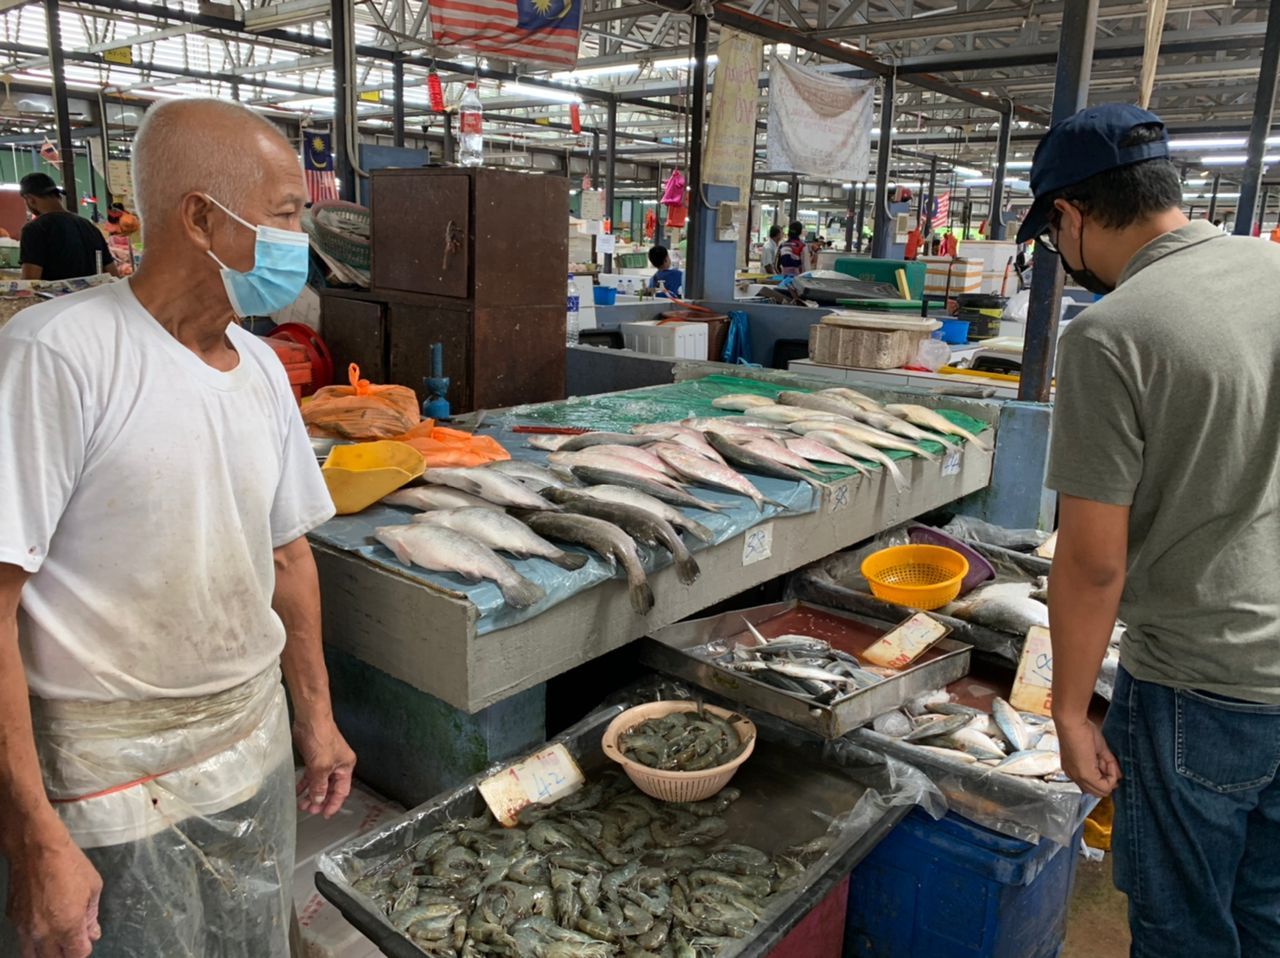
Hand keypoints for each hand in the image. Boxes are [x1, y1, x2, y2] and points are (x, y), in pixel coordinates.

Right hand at [8, 824, 102, 957]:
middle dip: (66, 953)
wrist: (36, 849)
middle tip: (73, 940)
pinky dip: (34, 940)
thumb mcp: (93, 887)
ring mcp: (25, 928)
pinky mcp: (13, 920)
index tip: (87, 938)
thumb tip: (92, 933)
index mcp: (67, 925)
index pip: (76, 954)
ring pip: (33, 955)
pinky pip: (23, 940)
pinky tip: (44, 927)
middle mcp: (43, 933)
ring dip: (48, 952)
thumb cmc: (70, 864)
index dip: (84, 948)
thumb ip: (91, 915)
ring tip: (58, 940)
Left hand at [293, 715, 354, 818]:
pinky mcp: (314, 757)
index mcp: (345, 766)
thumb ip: (320, 785)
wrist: (310, 719)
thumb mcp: (321, 766)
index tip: (324, 815)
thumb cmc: (321, 739)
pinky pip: (311, 776)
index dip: (334, 804)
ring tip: (302, 804)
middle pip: (330, 788)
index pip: (342, 791)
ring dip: (311, 794)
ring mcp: (325, 761)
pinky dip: (305, 784)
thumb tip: (318, 800)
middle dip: (321, 800)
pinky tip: (297, 792)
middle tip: (310, 810)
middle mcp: (337, 765)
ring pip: (319, 782)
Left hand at [1056, 714, 1120, 797]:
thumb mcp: (1098, 750)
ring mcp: (1078, 776)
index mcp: (1073, 769)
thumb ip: (1108, 764)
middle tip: (1112, 766)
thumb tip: (1119, 776)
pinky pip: (1105, 786)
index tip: (1112, 768)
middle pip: (1097, 791)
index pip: (1092, 785)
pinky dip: (1112, 776)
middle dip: (1109, 780)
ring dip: (1111, 779)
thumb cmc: (1080, 729)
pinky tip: (1110, 763)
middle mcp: (1073, 776)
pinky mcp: (1085, 774)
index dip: (1105, 778)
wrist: (1072, 722)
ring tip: (1110, 762)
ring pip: (1101, 791)